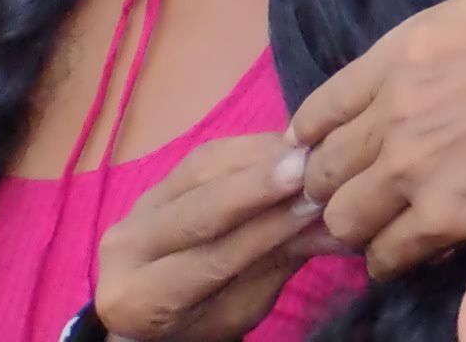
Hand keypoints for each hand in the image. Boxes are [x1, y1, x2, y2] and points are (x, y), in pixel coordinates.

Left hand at [94, 134, 336, 341]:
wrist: (149, 310)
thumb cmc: (200, 322)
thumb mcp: (240, 309)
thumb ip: (279, 264)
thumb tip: (340, 230)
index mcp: (141, 298)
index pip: (210, 257)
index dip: (264, 229)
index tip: (315, 205)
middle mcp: (125, 247)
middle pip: (198, 208)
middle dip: (257, 184)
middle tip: (308, 165)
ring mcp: (138, 205)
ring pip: (202, 168)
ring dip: (261, 155)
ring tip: (308, 150)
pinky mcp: (159, 178)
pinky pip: (208, 153)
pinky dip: (254, 145)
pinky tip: (289, 143)